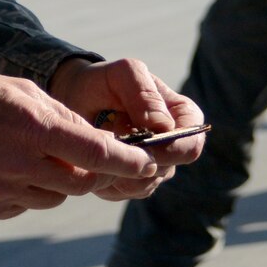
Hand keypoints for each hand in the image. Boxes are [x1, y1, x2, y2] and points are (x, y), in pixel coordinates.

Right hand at [0, 67, 159, 218]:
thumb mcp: (22, 91)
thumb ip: (63, 118)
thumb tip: (100, 142)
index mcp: (34, 127)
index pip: (99, 154)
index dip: (129, 163)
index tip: (146, 165)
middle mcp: (20, 163)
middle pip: (83, 184)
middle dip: (96, 174)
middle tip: (96, 160)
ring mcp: (1, 190)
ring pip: (56, 198)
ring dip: (61, 182)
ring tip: (37, 156)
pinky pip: (26, 205)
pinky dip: (30, 191)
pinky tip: (9, 168)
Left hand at [48, 57, 205, 199]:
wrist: (75, 97)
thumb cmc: (104, 81)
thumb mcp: (123, 74)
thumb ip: (144, 93)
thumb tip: (164, 126)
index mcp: (182, 117)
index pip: (191, 144)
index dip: (171, 149)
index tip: (141, 144)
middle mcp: (172, 145)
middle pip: (168, 169)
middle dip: (138, 163)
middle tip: (108, 147)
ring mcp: (152, 165)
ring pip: (144, 184)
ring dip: (118, 172)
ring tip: (95, 149)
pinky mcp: (128, 181)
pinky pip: (122, 193)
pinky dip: (105, 181)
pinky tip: (91, 161)